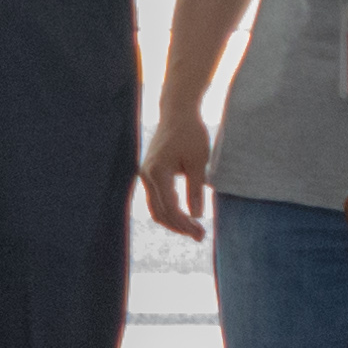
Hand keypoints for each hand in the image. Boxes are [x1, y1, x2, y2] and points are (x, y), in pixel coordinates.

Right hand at [141, 105, 217, 240]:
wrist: (177, 112)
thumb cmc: (190, 133)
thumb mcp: (198, 161)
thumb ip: (196, 189)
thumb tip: (196, 216)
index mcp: (157, 172)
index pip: (170, 207)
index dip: (185, 223)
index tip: (201, 232)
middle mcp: (146, 175)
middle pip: (159, 212)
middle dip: (179, 227)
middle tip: (200, 236)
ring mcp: (146, 174)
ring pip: (155, 208)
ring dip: (173, 221)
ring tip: (193, 229)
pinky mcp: (150, 173)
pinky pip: (156, 199)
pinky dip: (169, 210)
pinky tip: (184, 215)